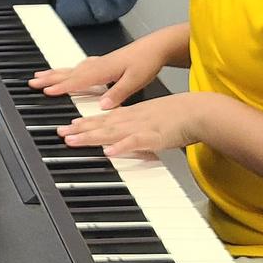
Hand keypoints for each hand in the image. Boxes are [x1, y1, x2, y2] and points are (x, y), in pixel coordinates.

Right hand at [28, 40, 169, 109]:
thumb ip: (118, 93)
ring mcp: (99, 63)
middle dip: (50, 78)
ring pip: (72, 69)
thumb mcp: (136, 80)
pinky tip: (69, 71)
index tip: (46, 91)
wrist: (157, 46)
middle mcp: (98, 65)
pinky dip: (69, 70)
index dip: (62, 87)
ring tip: (41, 76)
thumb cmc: (147, 62)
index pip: (78, 80)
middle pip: (69, 73)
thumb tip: (102, 106)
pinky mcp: (104, 63)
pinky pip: (80, 67)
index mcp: (104, 70)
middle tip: (33, 82)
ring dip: (56, 73)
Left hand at [57, 92, 224, 156]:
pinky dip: (121, 146)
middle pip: (102, 125)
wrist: (201, 111)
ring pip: (111, 132)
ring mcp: (142, 127)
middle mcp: (133, 119)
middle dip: (80, 129)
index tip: (69, 126)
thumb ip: (140, 128)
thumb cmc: (182, 115)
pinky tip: (108, 151)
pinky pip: (134, 142)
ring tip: (73, 140)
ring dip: (91, 136)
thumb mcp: (155, 118)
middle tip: (60, 133)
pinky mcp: (154, 137)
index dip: (86, 122)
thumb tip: (129, 138)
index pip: (105, 118)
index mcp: (134, 114)